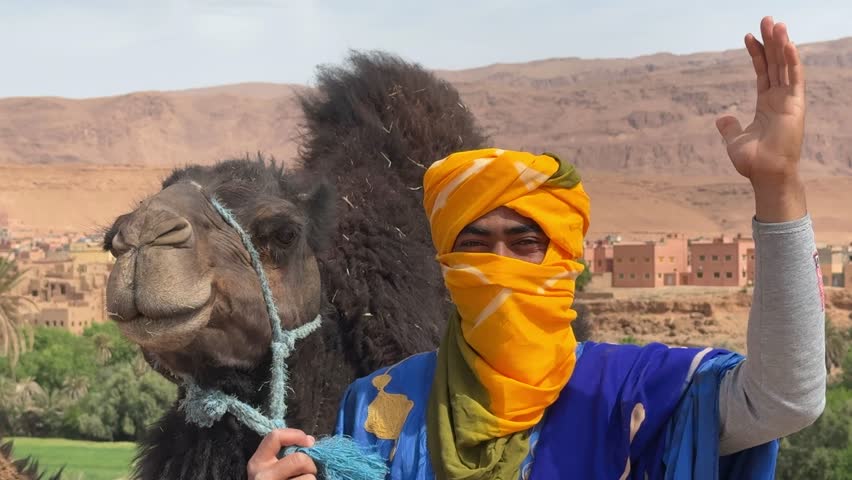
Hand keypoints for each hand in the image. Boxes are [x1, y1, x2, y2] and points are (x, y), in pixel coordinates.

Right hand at [247, 429, 317, 479]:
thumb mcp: (272, 470)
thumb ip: (285, 455)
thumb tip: (310, 441)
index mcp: (257, 463)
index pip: (275, 437)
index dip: (296, 435)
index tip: (309, 442)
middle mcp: (262, 476)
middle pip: (299, 459)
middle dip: (310, 465)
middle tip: (309, 473)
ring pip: (309, 478)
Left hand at [716, 16, 806, 222]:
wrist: (765, 174)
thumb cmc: (753, 161)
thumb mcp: (734, 140)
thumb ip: (730, 127)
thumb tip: (721, 118)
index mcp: (767, 104)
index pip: (762, 72)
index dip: (757, 53)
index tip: (748, 36)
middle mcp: (780, 99)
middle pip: (775, 63)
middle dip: (771, 41)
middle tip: (766, 18)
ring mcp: (789, 101)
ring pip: (786, 65)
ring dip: (781, 43)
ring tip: (775, 23)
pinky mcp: (796, 105)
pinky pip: (794, 78)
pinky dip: (791, 60)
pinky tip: (787, 43)